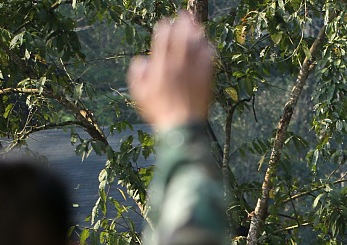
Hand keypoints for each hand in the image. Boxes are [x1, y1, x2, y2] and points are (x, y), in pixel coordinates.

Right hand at [129, 13, 215, 130]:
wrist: (182, 126)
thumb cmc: (159, 112)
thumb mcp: (139, 94)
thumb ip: (137, 74)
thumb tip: (141, 60)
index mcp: (161, 65)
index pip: (163, 39)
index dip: (164, 28)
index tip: (165, 23)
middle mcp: (178, 64)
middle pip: (182, 37)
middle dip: (182, 23)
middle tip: (184, 15)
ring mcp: (194, 70)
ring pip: (196, 45)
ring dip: (196, 32)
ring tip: (197, 25)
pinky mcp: (206, 78)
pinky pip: (209, 58)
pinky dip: (208, 49)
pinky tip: (208, 45)